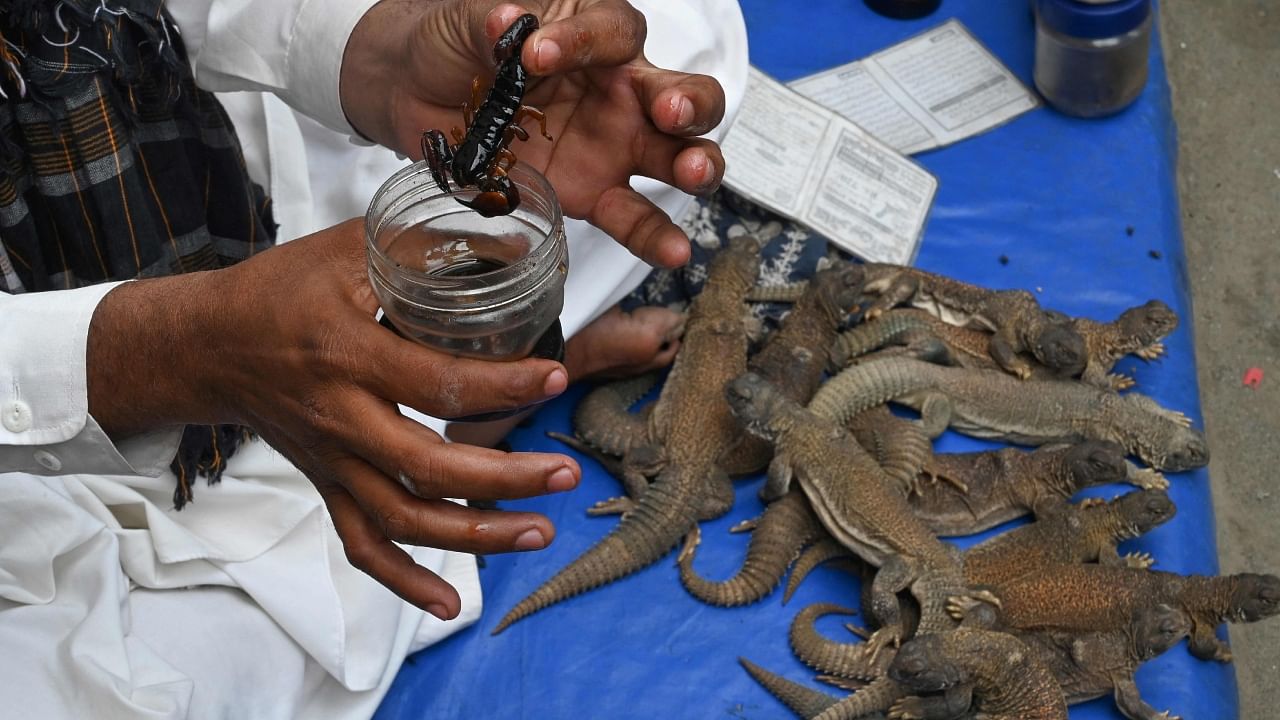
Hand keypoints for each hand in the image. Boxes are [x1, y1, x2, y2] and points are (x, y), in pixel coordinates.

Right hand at [87, 220, 581, 619]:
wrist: (209, 344)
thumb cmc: (281, 290)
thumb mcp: (347, 249)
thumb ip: (424, 245)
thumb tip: (514, 237)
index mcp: (348, 356)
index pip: (437, 384)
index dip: (504, 386)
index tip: (556, 377)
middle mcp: (341, 420)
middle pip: (427, 468)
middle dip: (503, 478)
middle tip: (562, 473)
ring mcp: (333, 463)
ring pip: (404, 519)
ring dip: (474, 537)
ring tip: (540, 533)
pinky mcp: (328, 486)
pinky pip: (363, 546)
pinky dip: (405, 582)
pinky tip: (450, 603)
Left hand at [341, 0, 727, 268]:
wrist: (415, 93)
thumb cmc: (455, 44)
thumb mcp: (464, 19)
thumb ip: (487, 20)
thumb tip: (505, 22)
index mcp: (594, 33)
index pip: (613, 31)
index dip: (585, 40)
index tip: (538, 53)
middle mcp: (617, 89)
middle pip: (678, 92)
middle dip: (688, 102)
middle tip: (670, 111)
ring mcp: (612, 145)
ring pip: (674, 153)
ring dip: (694, 163)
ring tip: (693, 173)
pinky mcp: (594, 193)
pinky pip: (633, 216)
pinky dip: (655, 236)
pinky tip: (673, 251)